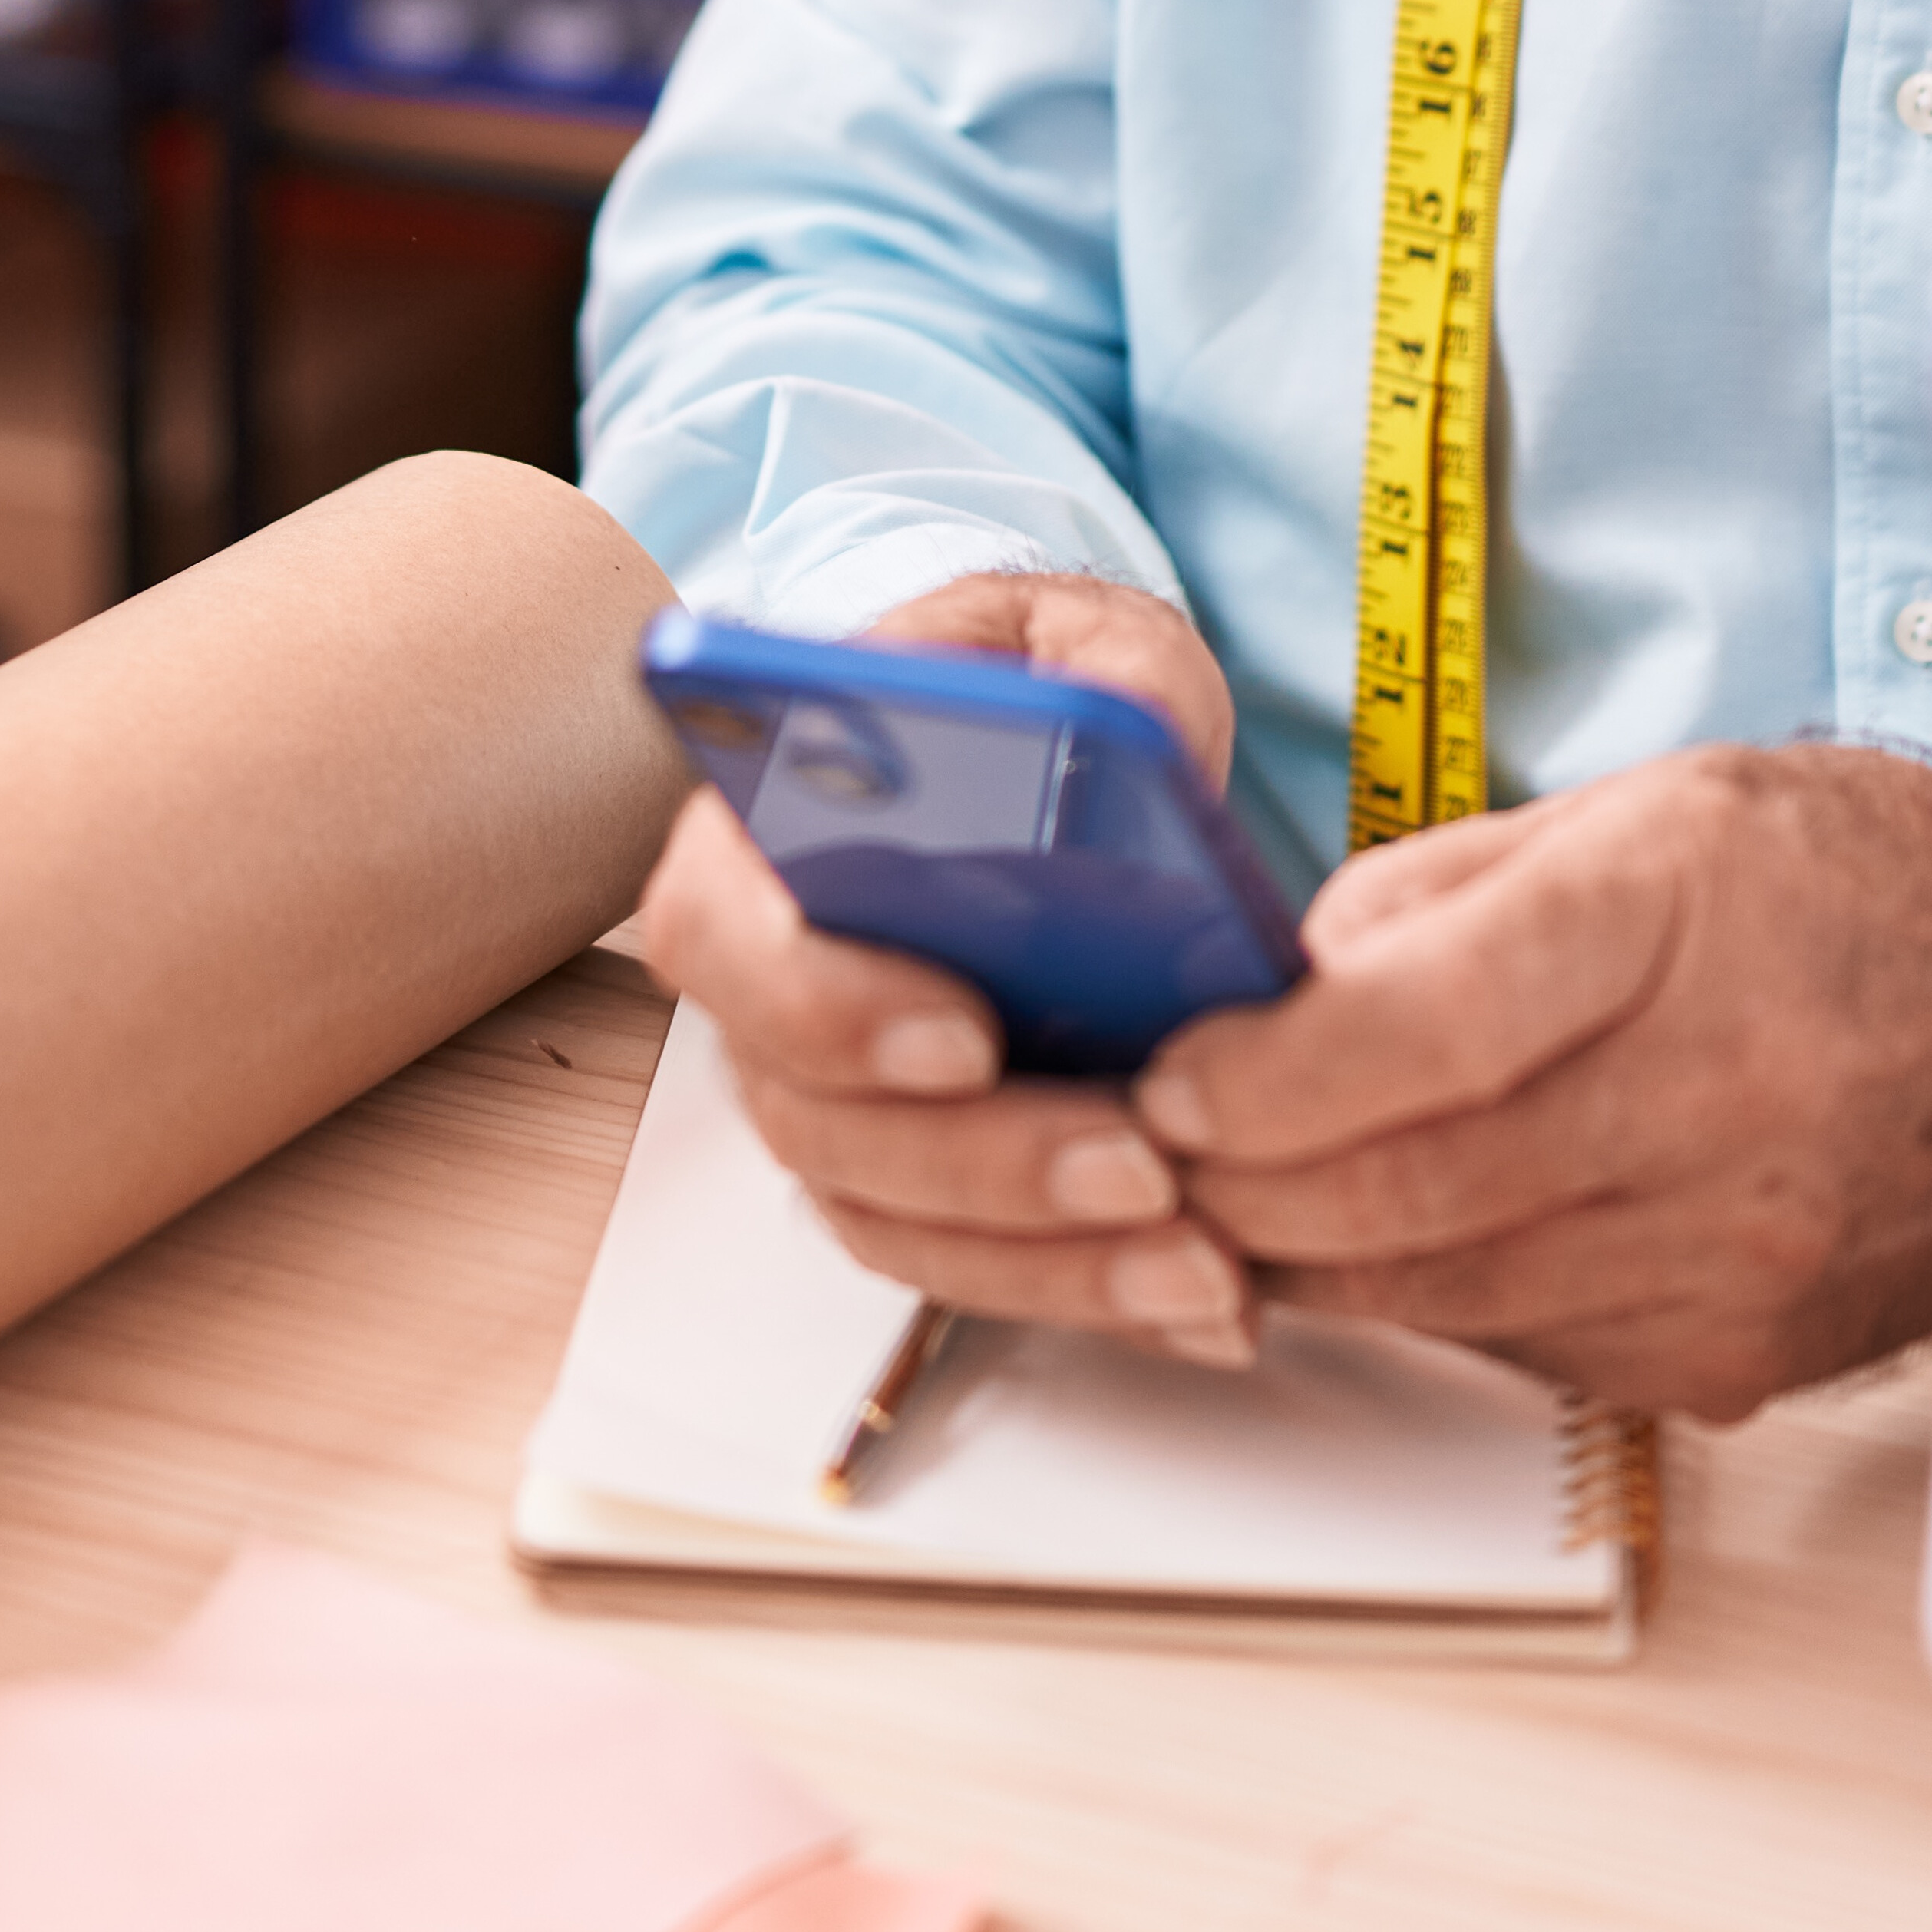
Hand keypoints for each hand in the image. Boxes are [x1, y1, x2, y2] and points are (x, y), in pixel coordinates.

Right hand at [630, 574, 1259, 1363]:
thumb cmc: (1022, 687)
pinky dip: (1087, 1292)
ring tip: (1205, 1262)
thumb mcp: (1078, 634)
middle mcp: (767, 983)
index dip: (825, 1005)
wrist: (1028, 753)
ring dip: (1051, 1259)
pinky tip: (1206, 1297)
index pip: (725, 935)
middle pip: (818, 1116)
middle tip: (1142, 1170)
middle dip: (987, 1163)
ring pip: (894, 1217)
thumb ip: (1107, 669)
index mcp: (754, 832)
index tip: (966, 1037)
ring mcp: (834, 1093)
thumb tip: (1134, 734)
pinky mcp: (918, 1173)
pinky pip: (969, 1264)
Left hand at [1133, 740, 1931, 1421]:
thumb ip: (1437, 899)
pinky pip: (1526, 1345)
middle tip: (1150, 1155)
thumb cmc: (1828, 882)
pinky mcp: (1736, 1351)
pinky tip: (1388, 1239)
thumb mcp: (1630, 812)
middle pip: (1411, 1182)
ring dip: (1310, 1253)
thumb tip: (1285, 994)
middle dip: (1243, 1182)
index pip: (1423, 1030)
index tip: (1172, 1079)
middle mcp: (1711, 1097)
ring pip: (1445, 1286)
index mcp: (1670, 920)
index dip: (1268, 1075)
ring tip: (1230, 1197)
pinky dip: (1430, 1297)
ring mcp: (1731, 1246)